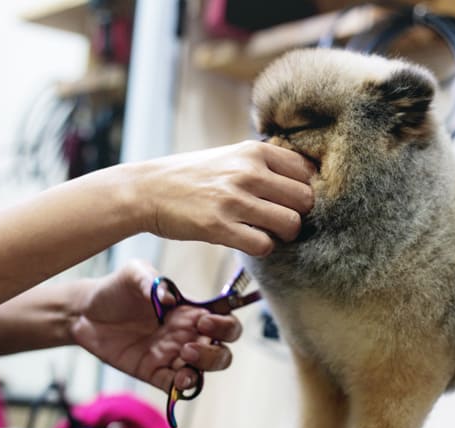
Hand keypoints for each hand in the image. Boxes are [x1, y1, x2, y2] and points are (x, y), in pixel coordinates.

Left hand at [70, 260, 241, 392]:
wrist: (84, 312)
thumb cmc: (116, 289)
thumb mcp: (133, 273)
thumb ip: (152, 281)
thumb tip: (169, 298)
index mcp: (188, 310)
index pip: (223, 319)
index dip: (224, 324)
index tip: (204, 322)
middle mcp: (186, 334)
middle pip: (222, 349)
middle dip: (216, 351)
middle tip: (190, 345)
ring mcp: (171, 355)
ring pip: (204, 370)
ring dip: (202, 368)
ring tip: (183, 357)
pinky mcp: (153, 372)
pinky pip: (176, 386)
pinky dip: (183, 387)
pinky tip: (178, 381)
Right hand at [128, 141, 314, 255]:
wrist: (147, 190)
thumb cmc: (192, 176)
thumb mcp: (230, 156)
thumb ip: (263, 165)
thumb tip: (304, 180)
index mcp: (254, 151)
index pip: (307, 171)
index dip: (304, 190)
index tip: (290, 201)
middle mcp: (248, 172)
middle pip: (305, 199)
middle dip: (299, 214)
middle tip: (281, 220)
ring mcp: (234, 199)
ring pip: (290, 224)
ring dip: (283, 235)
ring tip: (267, 232)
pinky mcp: (219, 226)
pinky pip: (264, 244)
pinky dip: (262, 248)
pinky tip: (248, 241)